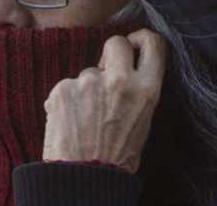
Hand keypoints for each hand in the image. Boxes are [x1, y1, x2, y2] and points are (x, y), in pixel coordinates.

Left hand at [42, 29, 166, 172]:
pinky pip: (66, 86)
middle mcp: (119, 80)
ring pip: (87, 71)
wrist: (84, 178)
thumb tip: (125, 69)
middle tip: (107, 73)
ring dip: (86, 88)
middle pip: (116, 43)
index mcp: (146, 90)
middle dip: (111, 54)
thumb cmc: (116, 157)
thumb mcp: (142, 121)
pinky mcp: (63, 88)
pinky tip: (70, 122)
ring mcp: (88, 82)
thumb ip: (136, 90)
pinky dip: (66, 101)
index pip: (153, 45)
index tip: (135, 42)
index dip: (143, 38)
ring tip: (85, 119)